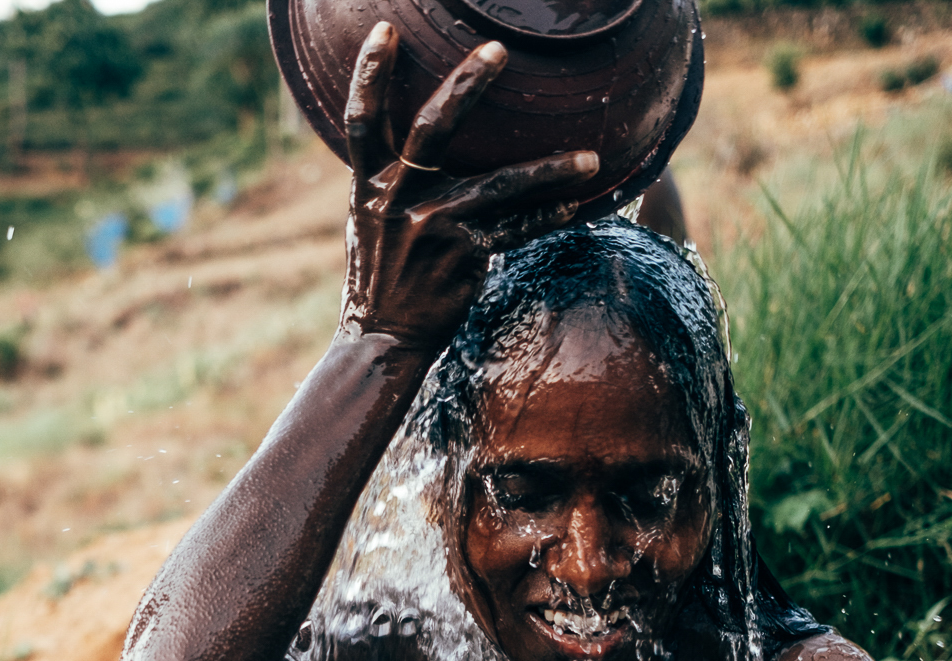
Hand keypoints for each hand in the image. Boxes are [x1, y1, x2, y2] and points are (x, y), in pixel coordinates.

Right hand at [340, 26, 599, 347]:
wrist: (382, 338)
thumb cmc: (380, 275)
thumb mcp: (368, 222)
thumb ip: (387, 180)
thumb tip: (414, 143)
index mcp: (368, 187)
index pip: (361, 121)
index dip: (369, 74)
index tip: (385, 29)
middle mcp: (396, 200)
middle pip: (431, 129)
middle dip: (466, 84)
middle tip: (499, 49)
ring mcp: (431, 228)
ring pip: (498, 186)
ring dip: (549, 170)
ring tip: (590, 159)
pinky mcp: (462, 257)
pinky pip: (516, 231)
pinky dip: (547, 218)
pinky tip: (576, 205)